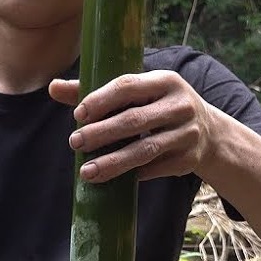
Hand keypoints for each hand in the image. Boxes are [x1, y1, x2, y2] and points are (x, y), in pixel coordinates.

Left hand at [49, 70, 214, 182]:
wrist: (208, 131)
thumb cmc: (156, 106)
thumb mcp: (136, 93)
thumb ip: (94, 91)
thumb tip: (53, 87)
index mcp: (165, 81)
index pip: (128, 86)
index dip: (101, 100)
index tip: (78, 114)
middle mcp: (180, 105)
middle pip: (134, 121)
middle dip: (101, 133)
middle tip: (74, 142)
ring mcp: (187, 133)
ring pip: (144, 150)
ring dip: (112, 163)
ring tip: (87, 172)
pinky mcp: (188, 159)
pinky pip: (155, 169)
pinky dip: (132, 174)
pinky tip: (112, 180)